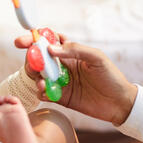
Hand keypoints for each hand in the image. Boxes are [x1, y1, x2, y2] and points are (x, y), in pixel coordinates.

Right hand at [16, 33, 137, 125]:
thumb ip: (74, 50)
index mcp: (70, 52)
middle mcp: (62, 66)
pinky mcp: (59, 97)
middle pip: (39, 59)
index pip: (49, 41)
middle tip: (32, 65)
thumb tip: (50, 48)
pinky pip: (43, 93)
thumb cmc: (110, 77)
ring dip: (35, 77)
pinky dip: (41, 91)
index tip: (24, 42)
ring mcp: (59, 81)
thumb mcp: (96, 58)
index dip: (35, 39)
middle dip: (31, 59)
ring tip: (41, 82)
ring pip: (38, 76)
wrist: (118, 103)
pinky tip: (46, 91)